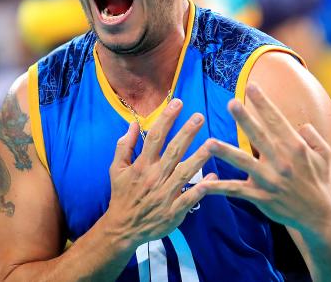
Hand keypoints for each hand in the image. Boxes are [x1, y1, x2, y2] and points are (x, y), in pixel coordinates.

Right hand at [103, 99, 215, 247]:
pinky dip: (201, 188)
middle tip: (200, 116)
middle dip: (187, 133)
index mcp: (141, 165)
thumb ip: (124, 145)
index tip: (178, 102)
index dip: (166, 118)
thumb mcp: (117, 169)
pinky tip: (213, 177)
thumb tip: (133, 123)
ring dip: (199, 158)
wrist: (122, 228)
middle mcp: (155, 177)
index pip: (155, 137)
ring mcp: (165, 194)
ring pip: (185, 173)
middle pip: (173, 151)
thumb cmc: (122, 195)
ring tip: (213, 143)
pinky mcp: (173, 211)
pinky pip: (190, 198)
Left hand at [199, 84, 330, 235]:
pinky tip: (204, 184)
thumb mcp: (324, 155)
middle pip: (259, 135)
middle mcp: (281, 161)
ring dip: (225, 152)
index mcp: (295, 147)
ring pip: (244, 163)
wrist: (319, 216)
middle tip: (231, 102)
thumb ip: (314, 136)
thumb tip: (301, 124)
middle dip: (244, 118)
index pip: (276, 120)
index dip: (263, 102)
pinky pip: (237, 190)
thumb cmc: (320, 182)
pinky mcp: (261, 197)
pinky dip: (220, 188)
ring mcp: (270, 180)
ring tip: (209, 143)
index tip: (251, 86)